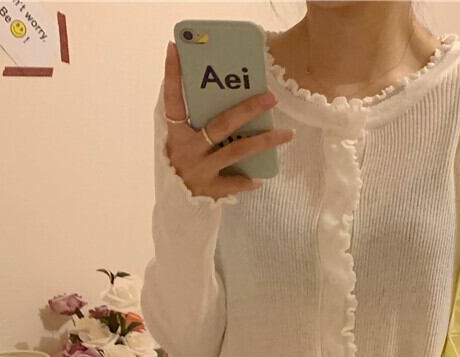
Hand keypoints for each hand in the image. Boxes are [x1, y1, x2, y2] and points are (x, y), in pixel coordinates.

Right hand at [162, 41, 294, 201]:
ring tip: (287, 134)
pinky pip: (232, 183)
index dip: (173, 75)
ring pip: (236, 151)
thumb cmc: (184, 165)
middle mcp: (187, 149)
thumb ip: (197, 124)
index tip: (175, 48)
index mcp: (177, 133)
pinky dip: (246, 181)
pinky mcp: (208, 189)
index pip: (173, 99)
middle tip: (271, 97)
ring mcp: (199, 170)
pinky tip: (259, 179)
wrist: (176, 205)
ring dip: (263, 142)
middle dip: (248, 109)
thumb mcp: (183, 142)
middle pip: (221, 124)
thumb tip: (225, 96)